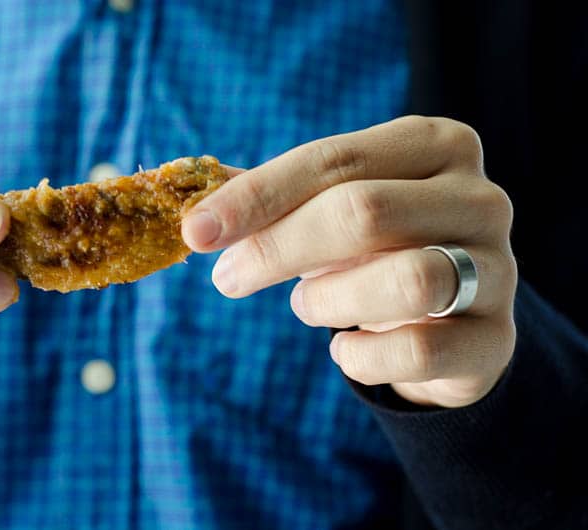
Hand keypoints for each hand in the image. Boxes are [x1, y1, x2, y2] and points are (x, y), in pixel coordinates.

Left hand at [183, 116, 516, 407]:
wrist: (448, 320)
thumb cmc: (377, 251)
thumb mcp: (330, 210)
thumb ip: (273, 202)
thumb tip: (197, 213)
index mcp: (434, 146)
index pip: (333, 160)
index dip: (256, 197)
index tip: (196, 231)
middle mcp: (479, 198)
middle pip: (364, 212)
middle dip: (279, 248)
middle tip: (229, 277)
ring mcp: (499, 269)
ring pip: (404, 280)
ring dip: (329, 300)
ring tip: (308, 304)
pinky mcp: (497, 339)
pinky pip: (417, 350)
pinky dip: (360, 356)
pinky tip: (344, 349)